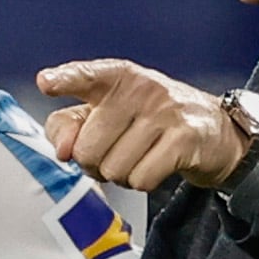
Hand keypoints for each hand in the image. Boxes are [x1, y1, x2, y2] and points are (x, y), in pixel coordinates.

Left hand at [38, 59, 246, 191]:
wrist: (213, 132)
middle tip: (117, 152)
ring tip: (140, 156)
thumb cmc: (151, 121)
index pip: (86, 76)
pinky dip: (144, 182)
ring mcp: (165, 111)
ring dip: (122, 175)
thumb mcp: (109, 113)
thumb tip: (63, 151)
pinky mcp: (184, 138)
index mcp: (117, 77)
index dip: (64, 80)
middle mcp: (140, 88)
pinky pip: (141, 179)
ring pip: (114, 169)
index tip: (45, 82)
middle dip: (97, 164)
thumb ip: (72, 126)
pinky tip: (157, 165)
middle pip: (88, 149)